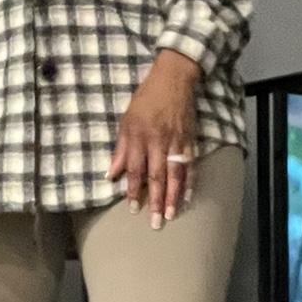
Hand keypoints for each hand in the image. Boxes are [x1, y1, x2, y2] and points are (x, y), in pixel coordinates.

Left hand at [107, 49, 200, 229]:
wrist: (173, 79)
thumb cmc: (145, 99)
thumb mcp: (126, 120)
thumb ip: (120, 149)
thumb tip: (110, 174)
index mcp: (139, 136)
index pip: (135, 169)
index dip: (134, 189)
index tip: (133, 208)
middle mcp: (158, 141)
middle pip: (157, 176)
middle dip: (156, 200)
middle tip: (155, 222)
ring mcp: (176, 141)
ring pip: (176, 174)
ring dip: (174, 196)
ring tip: (172, 215)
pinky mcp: (190, 139)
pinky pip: (191, 164)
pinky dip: (190, 182)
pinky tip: (187, 197)